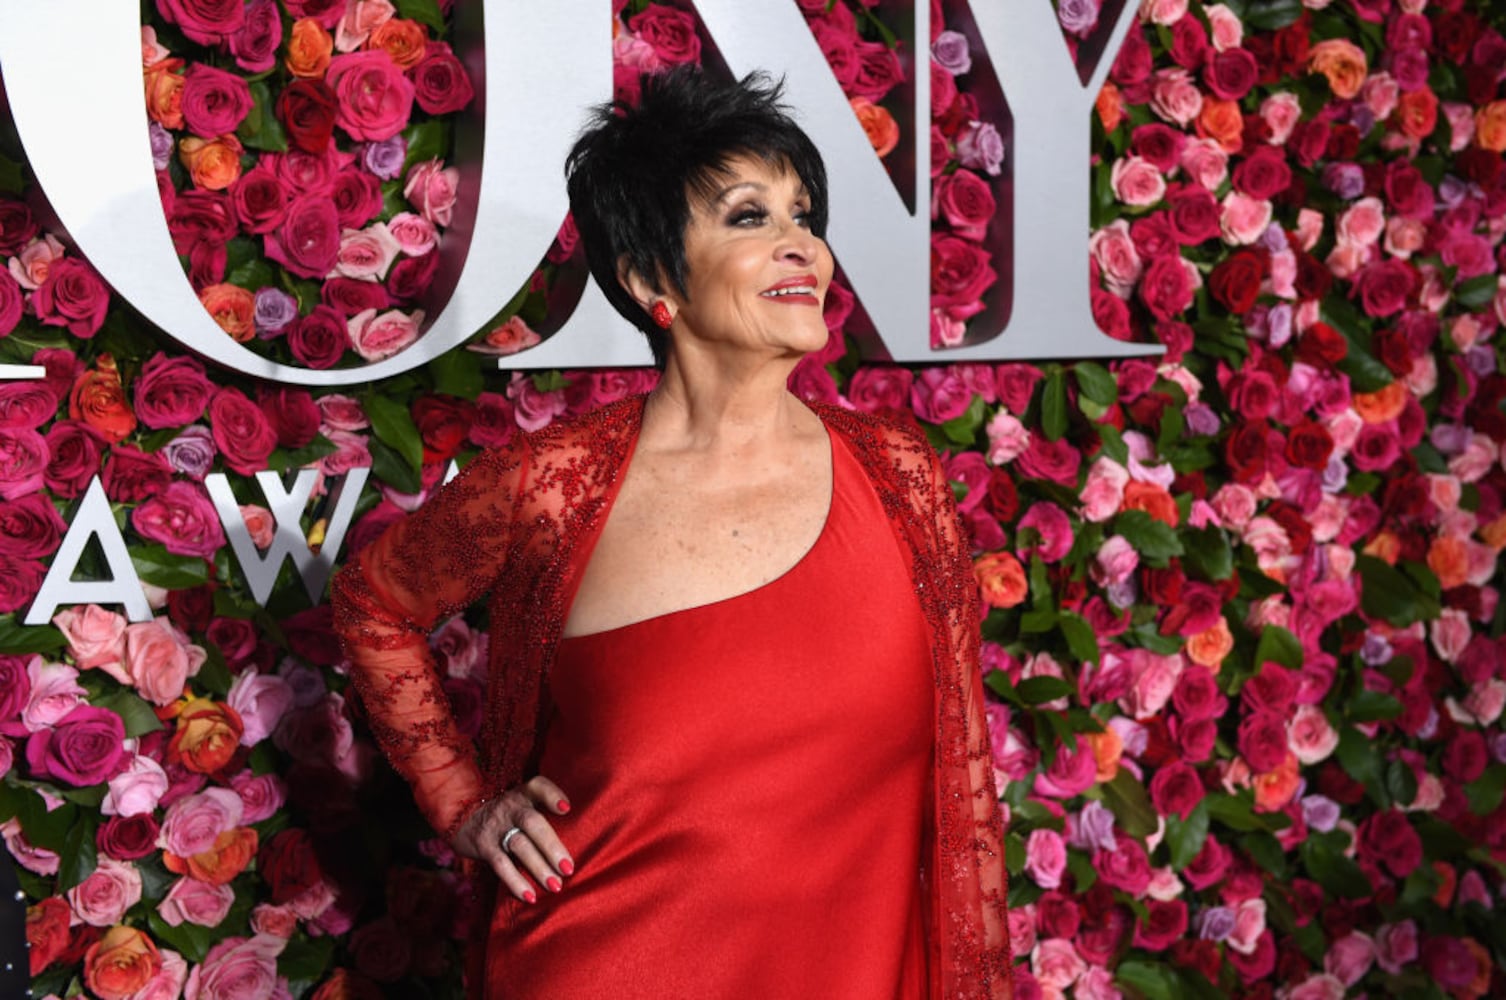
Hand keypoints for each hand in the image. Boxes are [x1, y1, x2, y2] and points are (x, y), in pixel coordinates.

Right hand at [452, 776, 574, 902]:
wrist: (463, 817)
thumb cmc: (507, 815)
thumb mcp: (522, 804)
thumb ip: (545, 815)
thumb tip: (579, 844)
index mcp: (523, 795)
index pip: (538, 786)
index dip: (552, 795)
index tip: (566, 808)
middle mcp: (510, 807)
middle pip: (533, 822)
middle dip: (552, 846)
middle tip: (568, 869)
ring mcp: (496, 826)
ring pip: (519, 845)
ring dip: (538, 867)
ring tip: (555, 886)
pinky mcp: (483, 846)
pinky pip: (501, 864)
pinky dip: (515, 882)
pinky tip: (530, 896)